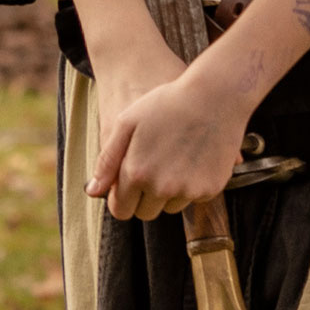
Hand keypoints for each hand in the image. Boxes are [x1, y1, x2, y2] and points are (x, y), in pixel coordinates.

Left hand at [89, 64, 251, 219]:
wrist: (216, 96)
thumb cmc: (166, 104)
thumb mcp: (127, 124)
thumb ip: (107, 160)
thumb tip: (93, 191)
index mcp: (137, 173)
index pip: (121, 209)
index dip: (121, 199)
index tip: (128, 186)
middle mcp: (162, 188)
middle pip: (146, 213)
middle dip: (144, 198)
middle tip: (153, 170)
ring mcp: (189, 190)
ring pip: (171, 207)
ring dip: (170, 193)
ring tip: (176, 161)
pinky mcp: (212, 188)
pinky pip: (195, 197)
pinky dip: (193, 186)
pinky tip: (195, 160)